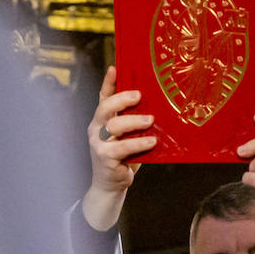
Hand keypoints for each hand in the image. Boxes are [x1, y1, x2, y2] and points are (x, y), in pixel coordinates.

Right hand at [82, 66, 154, 230]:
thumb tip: (158, 107)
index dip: (108, 82)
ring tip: (150, 121)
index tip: (115, 67)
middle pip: (106, 107)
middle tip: (139, 96)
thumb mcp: (128, 136)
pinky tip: (152, 142)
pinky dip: (138, 143)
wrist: (111, 185)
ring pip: (114, 126)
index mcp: (102, 119)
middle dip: (122, 99)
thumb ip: (134, 122)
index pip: (103, 96)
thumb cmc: (123, 157)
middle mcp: (96, 128)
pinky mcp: (105, 157)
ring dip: (133, 121)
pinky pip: (122, 147)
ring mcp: (98, 142)